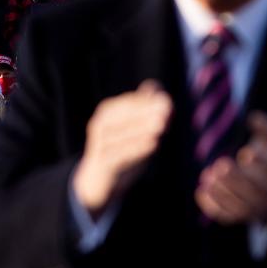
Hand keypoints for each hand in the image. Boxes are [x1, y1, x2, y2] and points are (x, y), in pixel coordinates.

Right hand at [73, 80, 173, 217]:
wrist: (99, 180)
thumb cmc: (121, 148)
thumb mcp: (133, 127)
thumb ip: (142, 108)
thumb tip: (154, 87)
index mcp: (108, 112)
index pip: (128, 103)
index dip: (147, 102)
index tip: (167, 101)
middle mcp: (100, 125)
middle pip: (124, 117)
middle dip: (146, 113)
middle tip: (166, 111)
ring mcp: (99, 145)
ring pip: (122, 135)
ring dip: (143, 129)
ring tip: (162, 126)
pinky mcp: (103, 164)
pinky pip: (121, 155)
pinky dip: (137, 149)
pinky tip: (154, 144)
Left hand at [195, 111, 266, 224]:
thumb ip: (266, 127)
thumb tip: (253, 118)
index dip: (263, 162)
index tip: (246, 153)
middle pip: (257, 190)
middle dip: (237, 179)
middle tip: (220, 165)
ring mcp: (258, 208)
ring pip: (242, 206)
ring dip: (223, 193)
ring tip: (207, 176)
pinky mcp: (242, 217)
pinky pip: (228, 216)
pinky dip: (213, 206)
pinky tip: (202, 191)